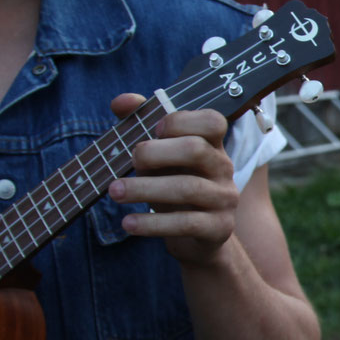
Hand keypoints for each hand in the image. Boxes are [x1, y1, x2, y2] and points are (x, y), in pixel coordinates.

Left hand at [107, 94, 240, 268]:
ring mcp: (224, 199)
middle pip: (195, 150)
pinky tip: (128, 222)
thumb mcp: (159, 156)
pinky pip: (186, 223)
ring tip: (115, 192)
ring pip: (188, 189)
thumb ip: (142, 123)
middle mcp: (223, 168)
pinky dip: (152, 224)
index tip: (154, 129)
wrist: (197, 238)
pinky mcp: (218, 228)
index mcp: (212, 145)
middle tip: (130, 161)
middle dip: (155, 153)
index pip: (212, 121)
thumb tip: (120, 101)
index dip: (182, 120)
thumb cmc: (173, 185)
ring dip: (145, 189)